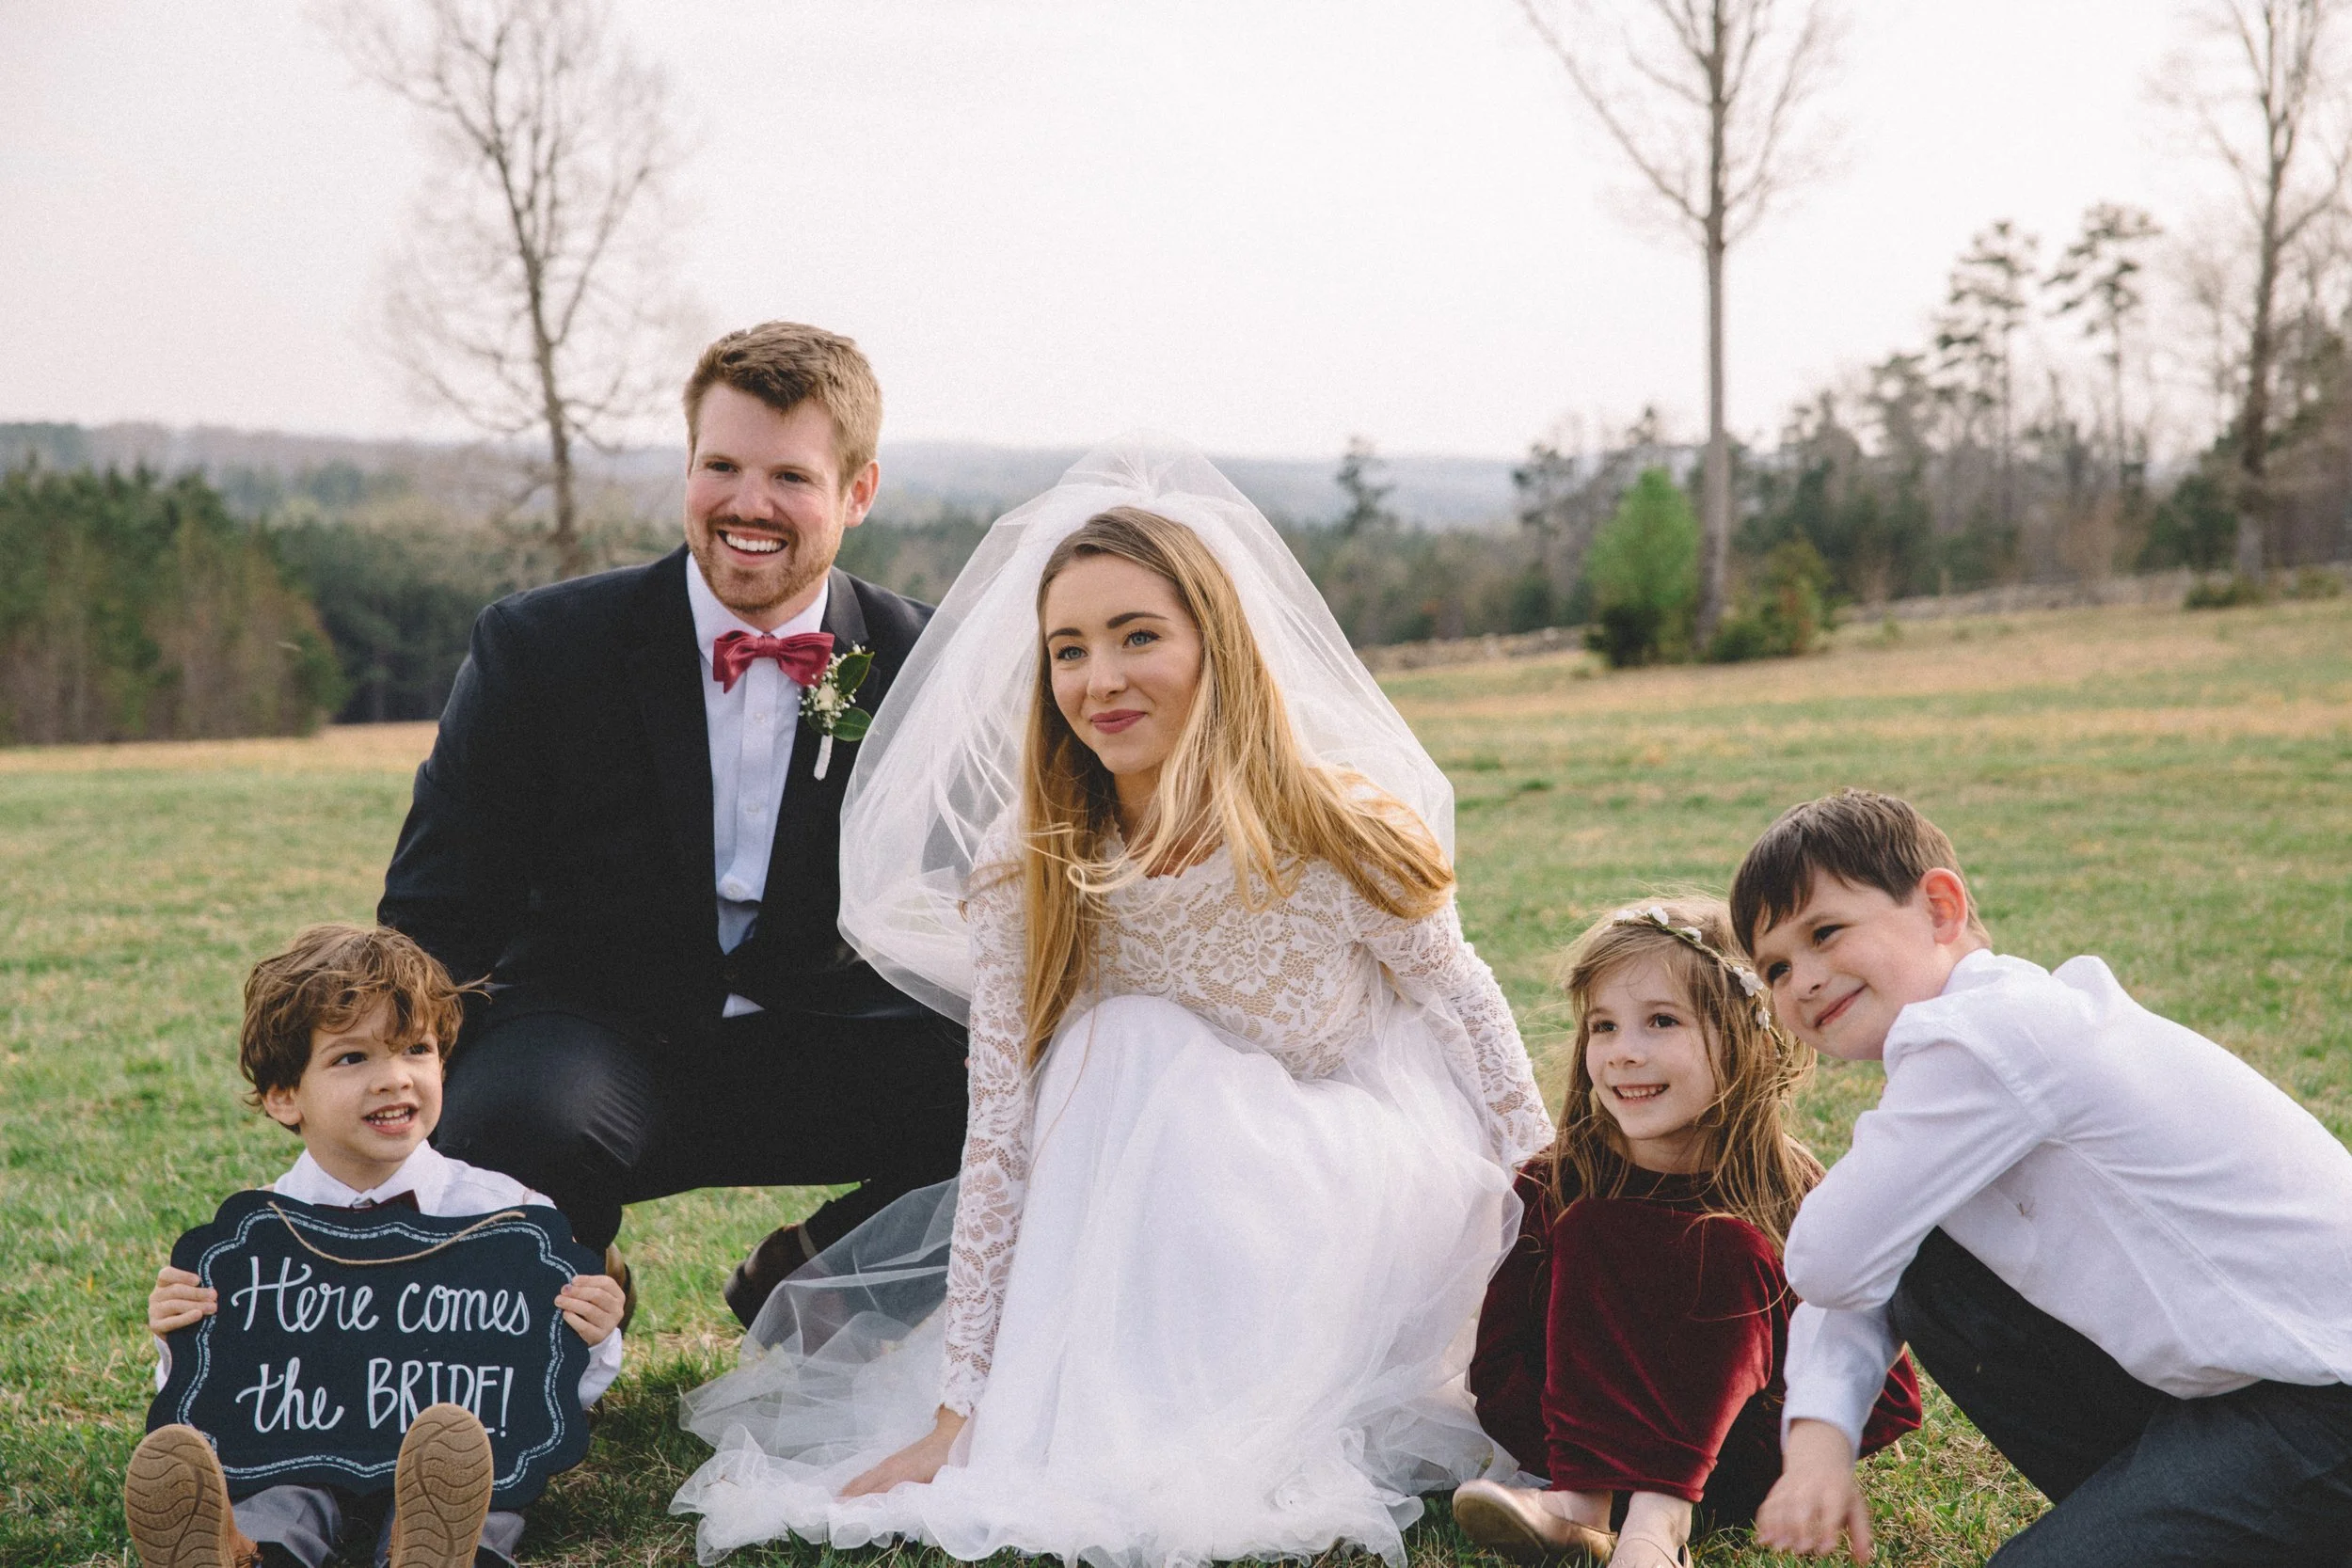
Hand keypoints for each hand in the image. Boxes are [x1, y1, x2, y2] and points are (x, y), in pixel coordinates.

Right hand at [148, 1266, 216, 1335]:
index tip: (198, 1280)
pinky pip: (171, 1322)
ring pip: (174, 1305)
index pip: (166, 1274)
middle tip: (214, 1296)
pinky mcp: (155, 1325)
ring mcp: (154, 1310)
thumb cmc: (191, 1304)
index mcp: (164, 1283)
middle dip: (197, 1293)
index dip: (182, 1276)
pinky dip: (185, 1318)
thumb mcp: (191, 1293)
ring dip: (196, 1305)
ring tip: (213, 1308)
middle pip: (175, 1290)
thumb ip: (198, 1286)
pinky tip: (198, 1315)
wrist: (178, 1331)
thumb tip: (215, 1285)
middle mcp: (156, 1295)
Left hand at [556, 1273, 626, 1346]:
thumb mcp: (596, 1298)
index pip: (606, 1283)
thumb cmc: (593, 1309)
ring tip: (559, 1301)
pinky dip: (573, 1319)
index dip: (588, 1280)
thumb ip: (587, 1288)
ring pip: (590, 1310)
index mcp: (618, 1296)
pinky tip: (565, 1314)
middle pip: (597, 1295)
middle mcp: (617, 1310)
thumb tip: (571, 1284)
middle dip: (578, 1291)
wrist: (596, 1335)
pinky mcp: (599, 1336)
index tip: (573, 1280)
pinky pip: (584, 1326)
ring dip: (571, 1303)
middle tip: (563, 1290)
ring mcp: (610, 1324)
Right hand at [839, 1408, 966, 1497]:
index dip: (862, 1503)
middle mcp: (892, 1466)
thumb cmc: (946, 1459)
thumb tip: (899, 1505)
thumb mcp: (936, 1479)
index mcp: (902, 1472)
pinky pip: (870, 1471)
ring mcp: (890, 1461)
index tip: (845, 1513)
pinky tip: (853, 1486)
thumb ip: (918, 1492)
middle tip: (832, 1509)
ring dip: (851, 1489)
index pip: (876, 1492)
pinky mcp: (892, 1459)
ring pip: (866, 1476)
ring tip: (836, 1500)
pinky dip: (858, 1480)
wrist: (950, 1433)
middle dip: (849, 1496)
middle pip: (865, 1483)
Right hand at [1755, 1420, 1872, 1561]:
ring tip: (1778, 1547)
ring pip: (1782, 1505)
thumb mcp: (1856, 1506)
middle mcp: (1811, 1486)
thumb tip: (1863, 1561)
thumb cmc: (1840, 1490)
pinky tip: (1763, 1539)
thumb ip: (1861, 1534)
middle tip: (1801, 1549)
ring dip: (1778, 1526)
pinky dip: (1764, 1521)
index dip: (1828, 1530)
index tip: (1825, 1550)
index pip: (1831, 1510)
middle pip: (1802, 1504)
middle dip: (1800, 1526)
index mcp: (1835, 1490)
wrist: (1817, 1456)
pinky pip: (1769, 1504)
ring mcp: (1791, 1486)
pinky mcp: (1778, 1490)